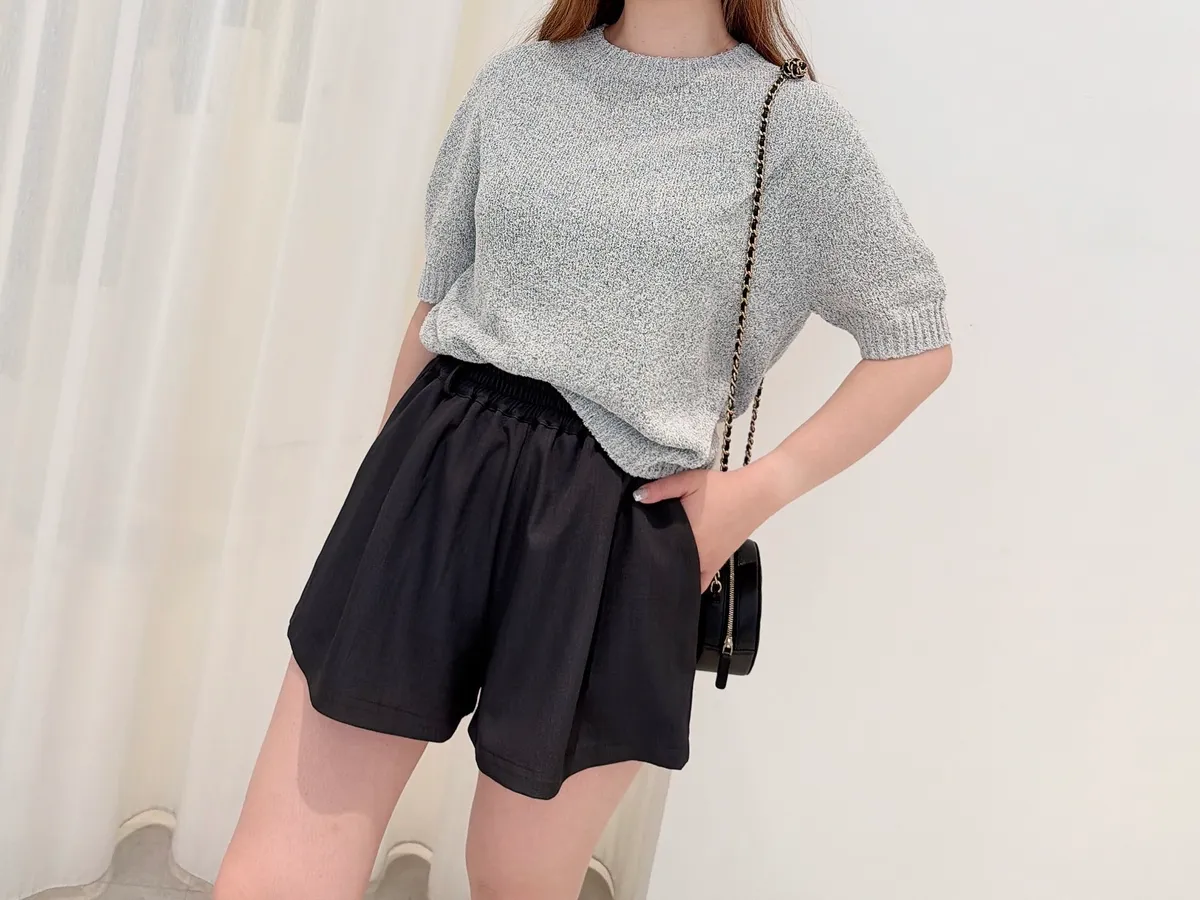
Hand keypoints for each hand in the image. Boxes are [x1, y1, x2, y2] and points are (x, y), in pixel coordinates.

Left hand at [634, 467, 769, 591]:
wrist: (754, 495)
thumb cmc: (721, 488)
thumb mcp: (689, 481)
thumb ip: (662, 488)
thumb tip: (637, 497)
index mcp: (686, 535)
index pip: (657, 552)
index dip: (643, 553)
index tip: (632, 553)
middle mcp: (696, 554)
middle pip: (668, 566)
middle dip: (654, 565)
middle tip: (639, 561)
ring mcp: (708, 562)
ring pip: (683, 576)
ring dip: (670, 574)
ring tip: (655, 570)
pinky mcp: (717, 563)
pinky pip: (700, 582)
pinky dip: (690, 584)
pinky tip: (678, 584)